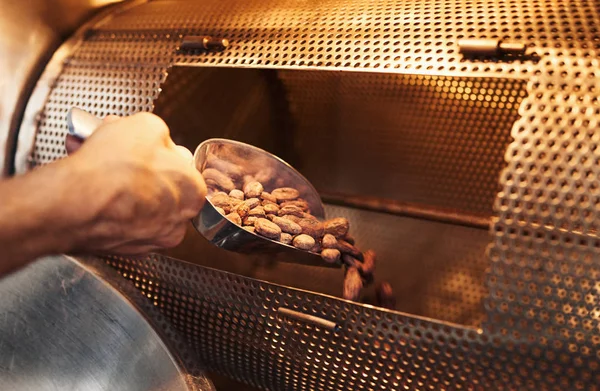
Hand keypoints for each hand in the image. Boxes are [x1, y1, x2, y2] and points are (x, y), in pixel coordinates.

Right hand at [65, 112, 205, 253]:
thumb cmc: (113, 168)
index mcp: (193, 192)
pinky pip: (118, 220)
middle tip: (116, 151)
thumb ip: (160, 134)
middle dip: (136, 166)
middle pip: (159, 186)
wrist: (72, 203)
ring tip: (95, 160)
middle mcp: (177, 222)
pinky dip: (106, 204)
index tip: (144, 147)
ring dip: (117, 181)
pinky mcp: (124, 250)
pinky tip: (90, 184)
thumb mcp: (147, 125)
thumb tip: (156, 138)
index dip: (159, 152)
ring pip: (136, 203)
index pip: (183, 168)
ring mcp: (150, 239)